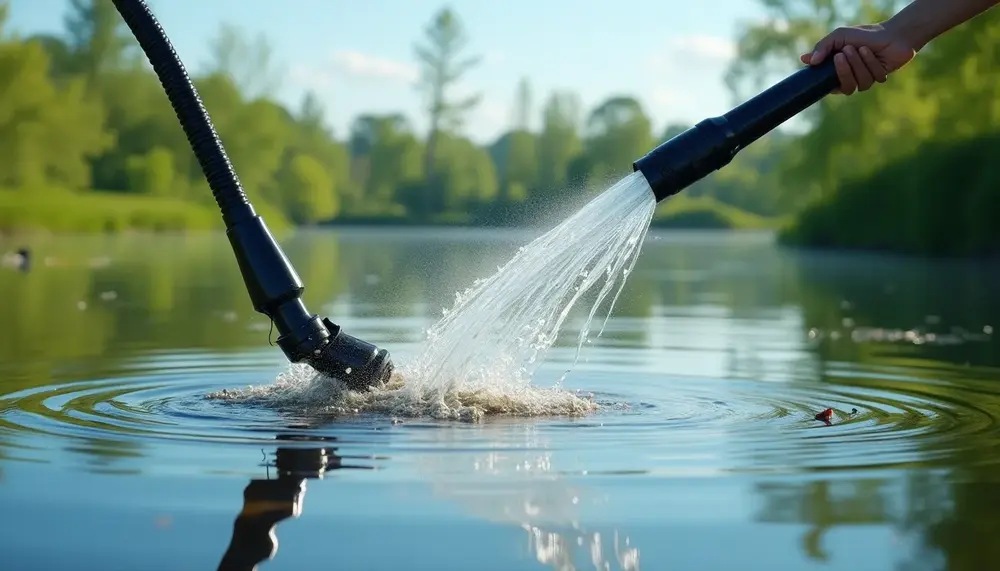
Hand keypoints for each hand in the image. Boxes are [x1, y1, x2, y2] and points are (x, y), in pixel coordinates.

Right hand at [800, 24, 916, 94]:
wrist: (891, 33)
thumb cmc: (864, 34)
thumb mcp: (839, 36)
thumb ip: (822, 47)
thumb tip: (806, 60)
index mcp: (837, 72)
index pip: (826, 86)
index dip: (824, 82)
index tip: (821, 68)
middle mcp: (850, 79)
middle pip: (844, 89)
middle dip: (844, 71)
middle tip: (843, 53)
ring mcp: (865, 80)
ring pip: (860, 84)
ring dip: (860, 64)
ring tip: (862, 49)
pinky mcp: (879, 79)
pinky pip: (874, 78)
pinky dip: (872, 62)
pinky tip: (874, 52)